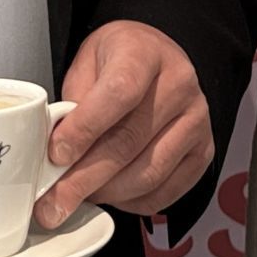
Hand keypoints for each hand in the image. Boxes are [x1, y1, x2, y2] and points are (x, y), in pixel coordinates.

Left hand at [34, 20, 213, 227]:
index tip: (56, 154)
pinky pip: (165, 191)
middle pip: (129, 141)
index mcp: (145, 53)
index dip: (85, 128)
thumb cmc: (118, 62)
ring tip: (78, 197)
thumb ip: (73, 103)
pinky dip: (131, 202)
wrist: (157, 58)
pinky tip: (111, 195)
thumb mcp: (87, 63)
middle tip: (54, 202)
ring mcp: (196, 119)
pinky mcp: (203, 151)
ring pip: (148, 173)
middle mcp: (179, 84)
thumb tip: (56, 155)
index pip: (118, 93)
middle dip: (85, 178)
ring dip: (107, 194)